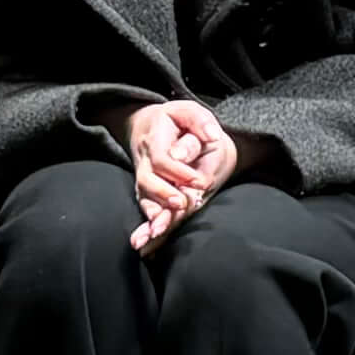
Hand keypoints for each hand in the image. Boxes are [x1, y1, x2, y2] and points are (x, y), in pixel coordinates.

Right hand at [126, 95, 239, 250]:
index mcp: (155, 138)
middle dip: (163, 194)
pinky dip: (145, 225)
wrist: (155, 126)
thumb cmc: (178, 120)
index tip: (199, 181)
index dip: (179, 171)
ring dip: (152, 214)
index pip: (163, 158)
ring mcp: (144, 176)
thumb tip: (211, 137)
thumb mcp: (190, 112)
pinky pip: (145, 207)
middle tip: (181, 203)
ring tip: (159, 229)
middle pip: (148, 180)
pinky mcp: (148, 190)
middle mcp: (145, 160)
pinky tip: (143, 242)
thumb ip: (201, 122)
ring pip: (144, 197)